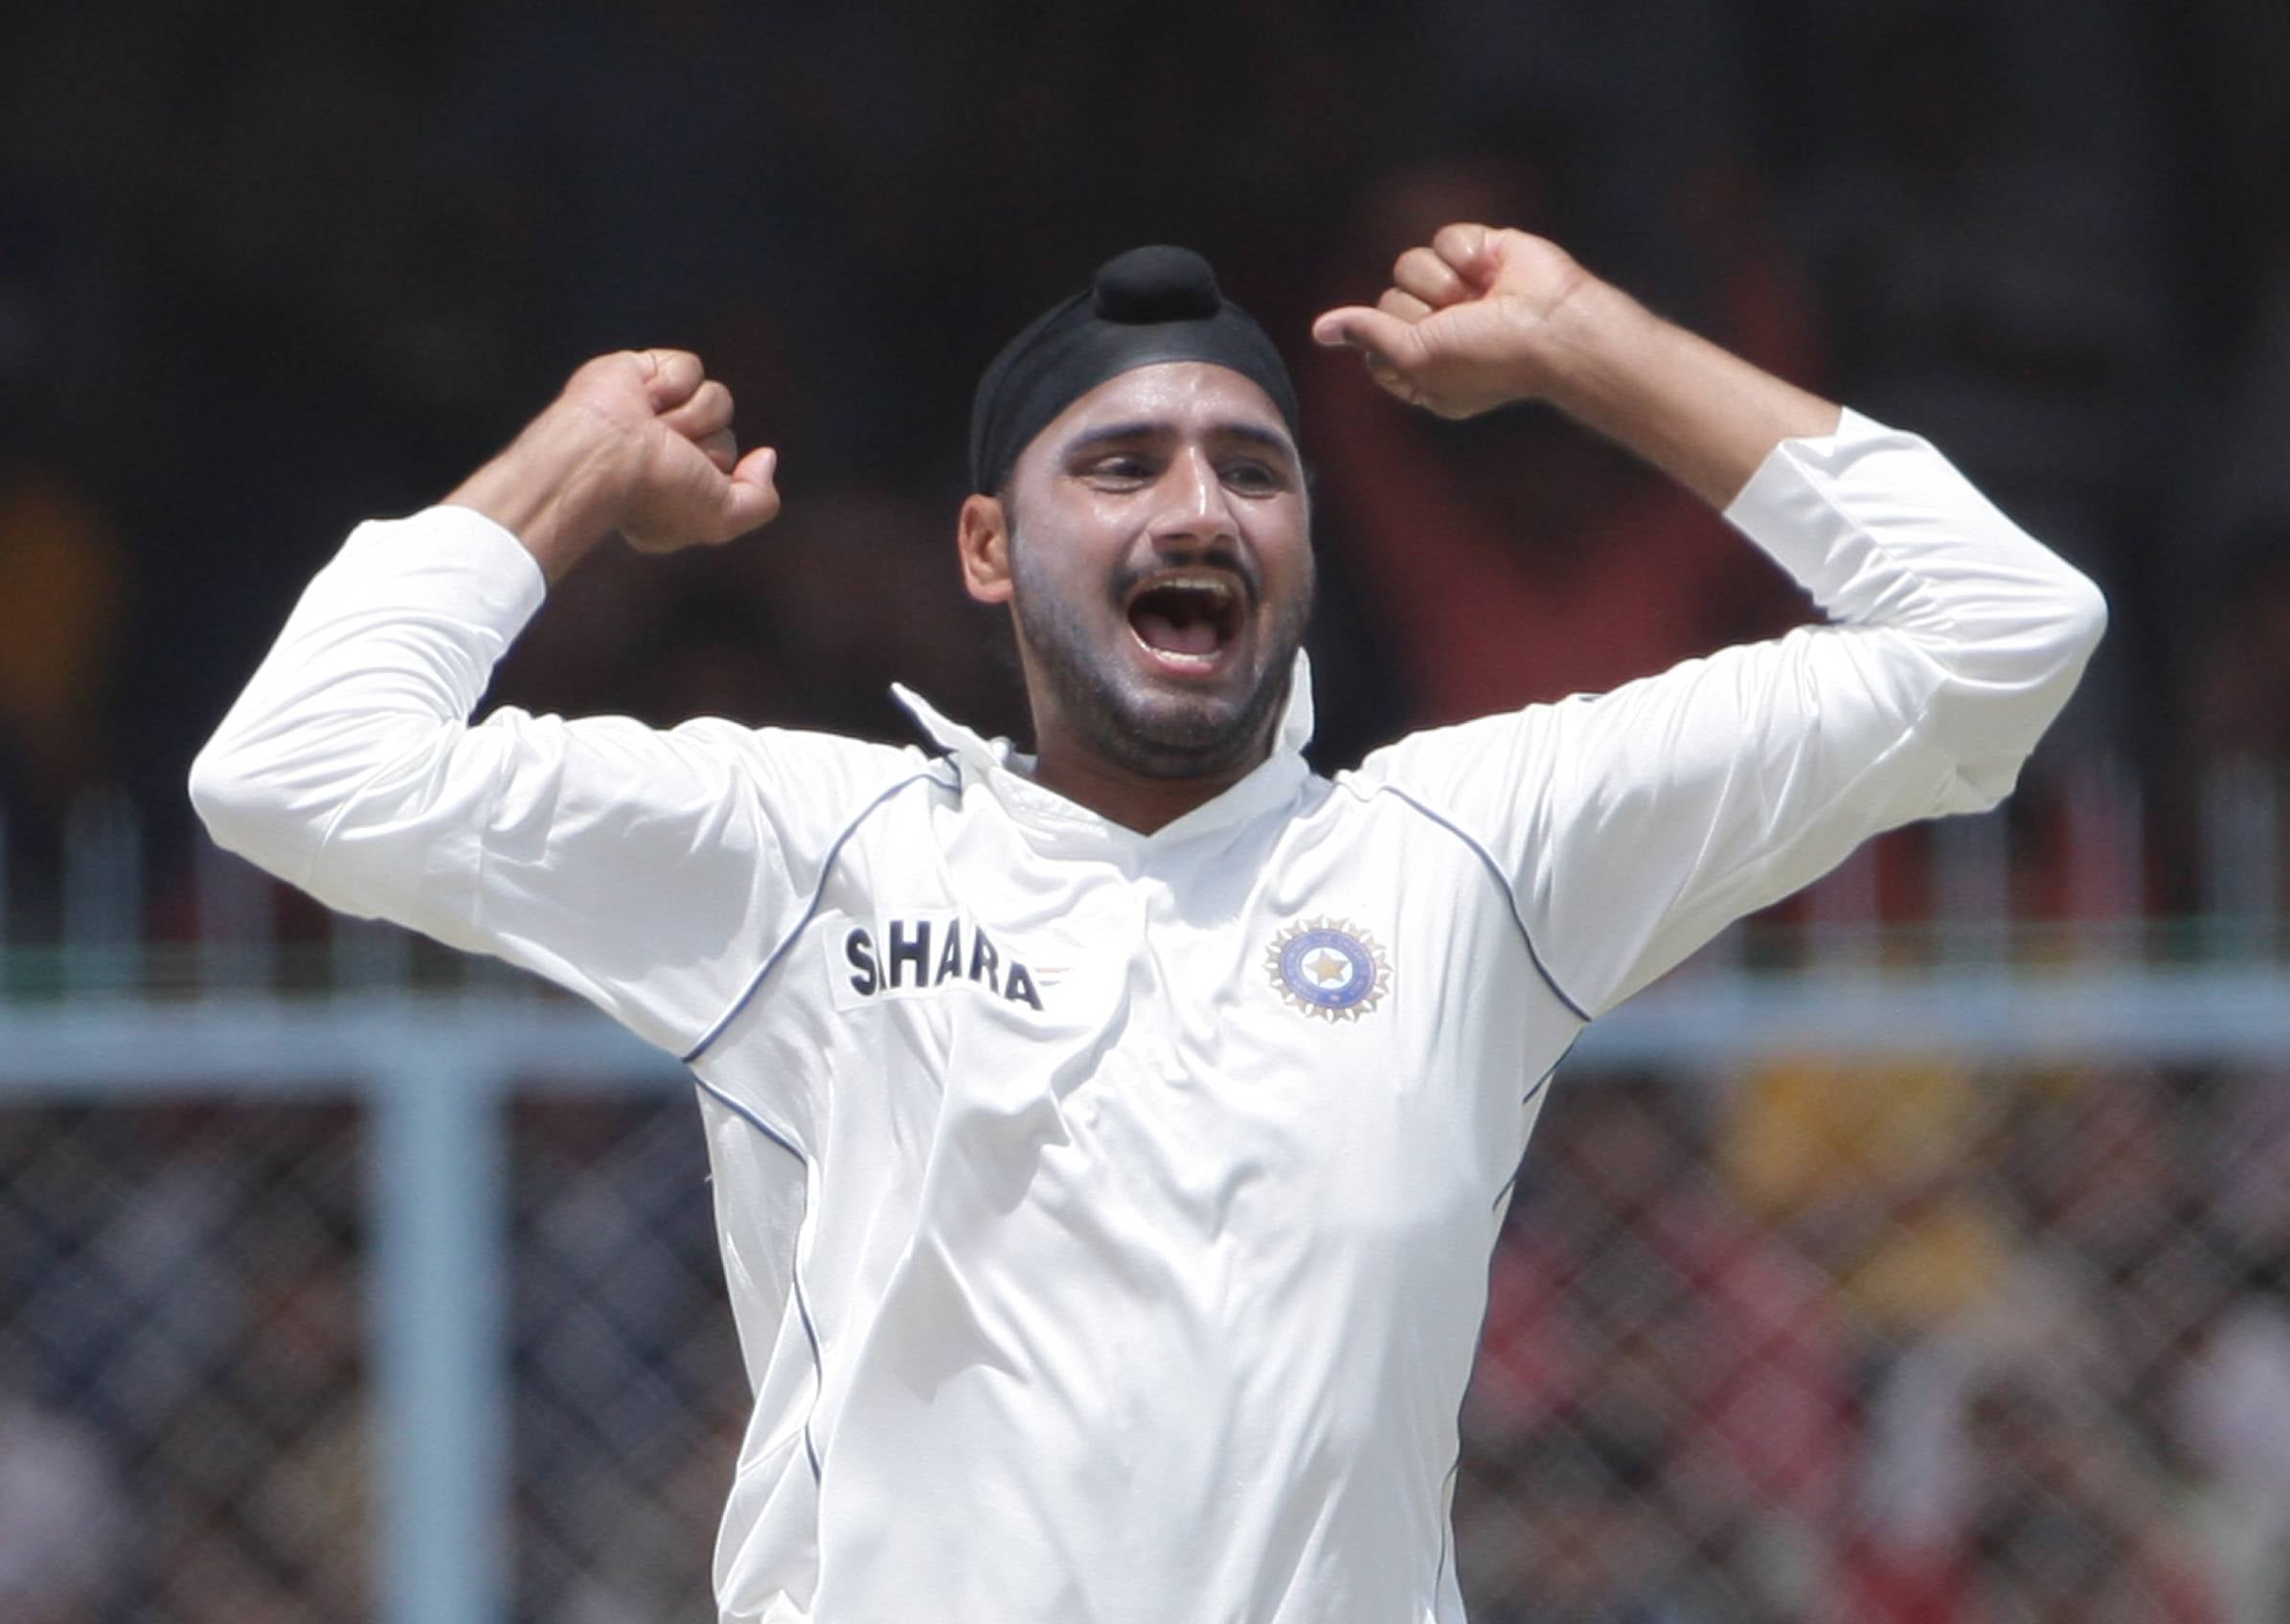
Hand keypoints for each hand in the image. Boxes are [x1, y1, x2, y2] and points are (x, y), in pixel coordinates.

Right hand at [447, 348, 780, 580]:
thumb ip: (759, 500)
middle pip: (726, 435)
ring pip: (716, 399)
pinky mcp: (642, 370)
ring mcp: (653, 410)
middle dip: (705, 447)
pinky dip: (671, 383)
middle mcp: (663, 450)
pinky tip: (642, 399)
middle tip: (666, 454)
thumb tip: (767, 457)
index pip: (728, 471)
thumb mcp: (721, 517)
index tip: (682, 488)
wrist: (603, 454)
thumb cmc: (656, 492)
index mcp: (675, 488)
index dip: (718, 479)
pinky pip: (690, 367)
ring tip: (651, 427)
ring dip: (690, 417)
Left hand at [1310, 224, 1593, 418]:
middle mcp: (1439, 329)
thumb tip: (1320, 331)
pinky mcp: (1480, 251)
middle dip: (1419, 312)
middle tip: (1459, 324)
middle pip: (1386, 301)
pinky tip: (1493, 272)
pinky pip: (1443, 238)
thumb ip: (1367, 336)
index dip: (1388, 343)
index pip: (1371, 342)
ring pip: (1408, 266)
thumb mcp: (1415, 358)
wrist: (1554, 326)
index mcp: (1423, 369)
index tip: (1423, 353)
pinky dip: (1467, 254)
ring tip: (1480, 299)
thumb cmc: (1490, 358)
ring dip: (1442, 284)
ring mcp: (1459, 289)